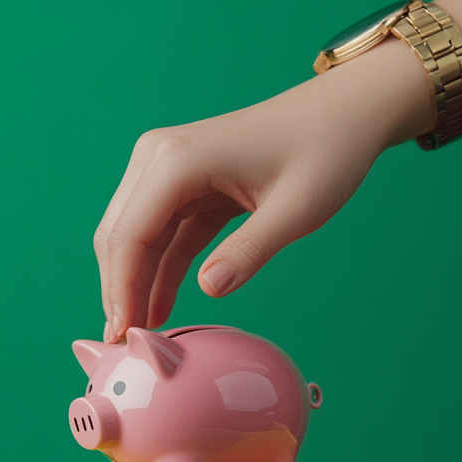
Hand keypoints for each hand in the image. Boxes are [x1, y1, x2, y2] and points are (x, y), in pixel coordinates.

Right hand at [93, 41, 432, 341]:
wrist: (342, 114)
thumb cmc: (325, 152)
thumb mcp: (296, 210)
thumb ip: (250, 252)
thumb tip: (208, 291)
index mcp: (177, 160)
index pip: (129, 235)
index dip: (120, 290)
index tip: (123, 337)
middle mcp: (160, 157)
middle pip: (120, 236)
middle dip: (119, 291)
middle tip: (127, 347)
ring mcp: (169, 167)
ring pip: (135, 237)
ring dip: (135, 284)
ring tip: (142, 335)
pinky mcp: (184, 181)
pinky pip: (162, 233)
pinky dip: (159, 269)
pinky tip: (159, 307)